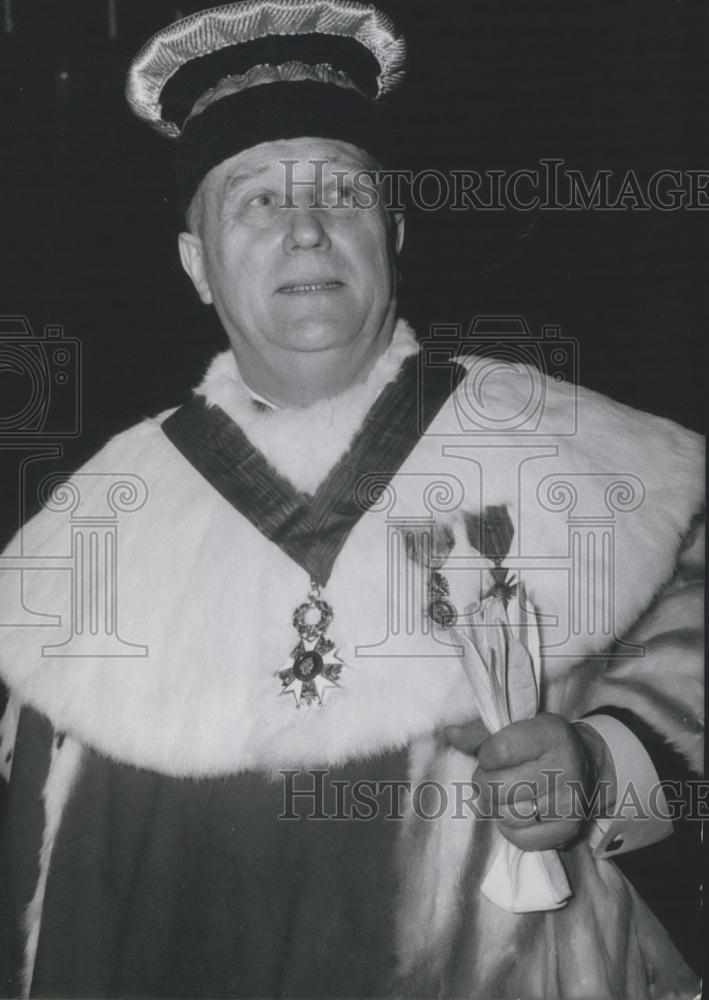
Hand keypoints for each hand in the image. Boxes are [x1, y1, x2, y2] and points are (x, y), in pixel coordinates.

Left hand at [446, 713, 615, 850]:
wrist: (588, 768)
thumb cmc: (541, 746)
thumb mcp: (518, 730)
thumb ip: (481, 736)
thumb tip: (450, 734)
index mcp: (549, 734)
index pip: (497, 751)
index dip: (484, 756)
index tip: (490, 756)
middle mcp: (564, 767)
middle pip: (497, 787)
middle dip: (484, 784)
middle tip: (491, 780)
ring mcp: (568, 801)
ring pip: (506, 815)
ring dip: (496, 808)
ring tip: (505, 796)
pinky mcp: (569, 830)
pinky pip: (520, 839)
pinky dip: (510, 829)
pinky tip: (518, 813)